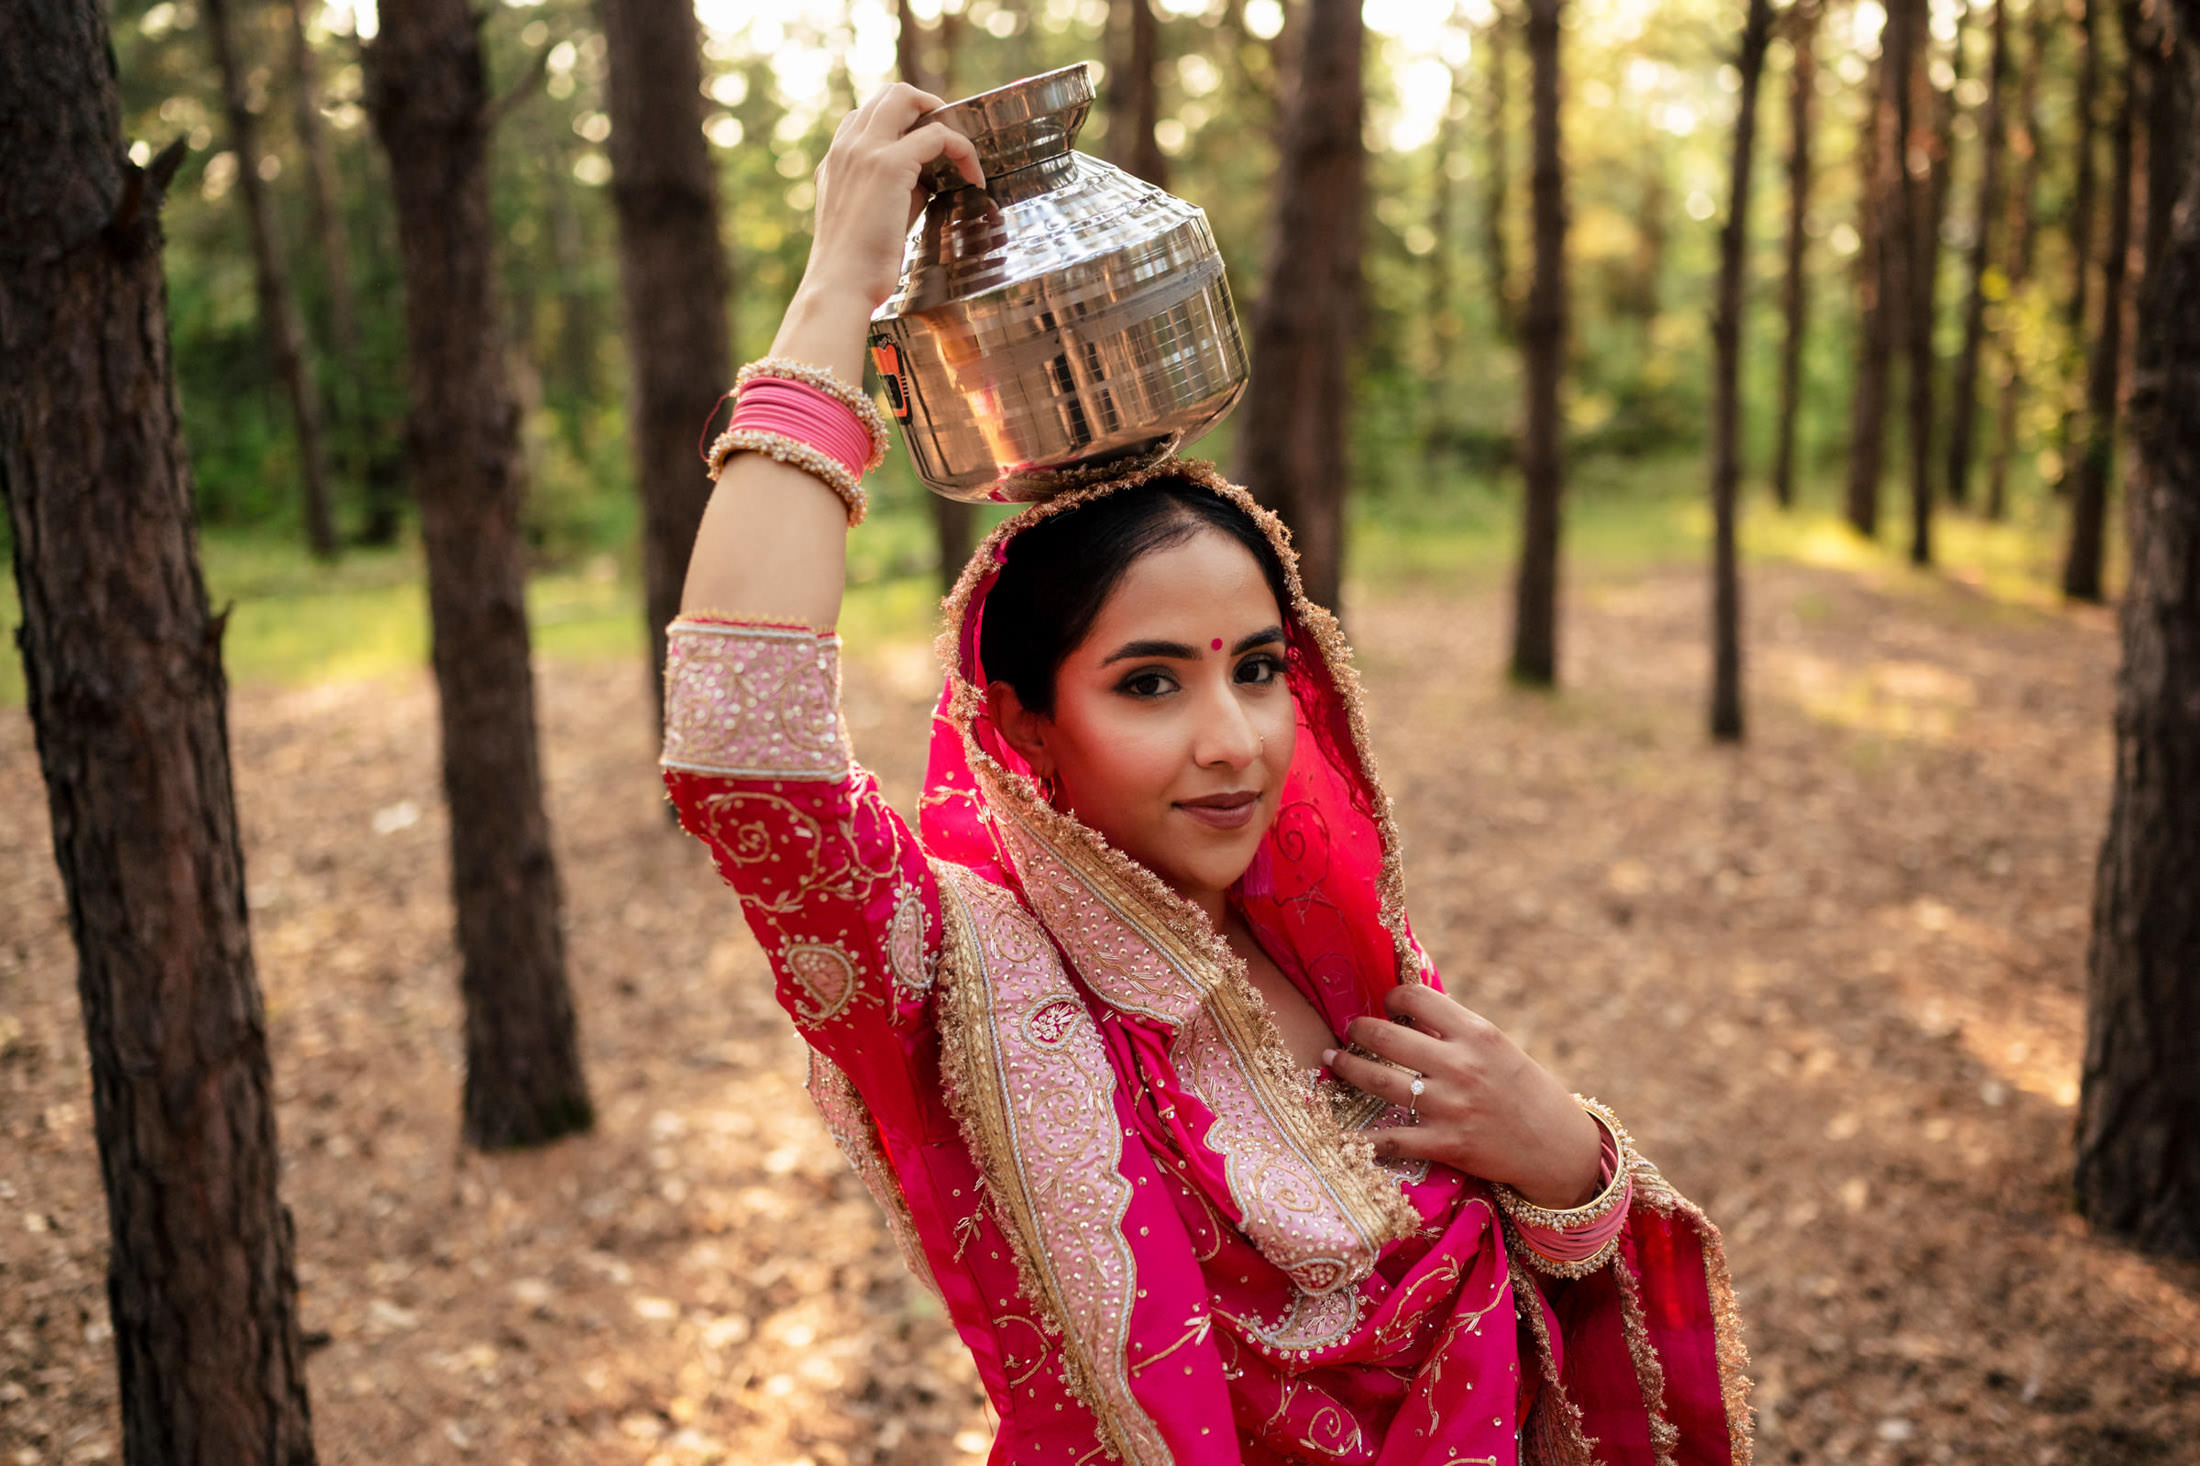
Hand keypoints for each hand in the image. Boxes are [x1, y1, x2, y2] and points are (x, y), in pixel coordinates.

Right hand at [800, 83, 985, 311]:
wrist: (840, 284)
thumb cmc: (857, 263)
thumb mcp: (872, 215)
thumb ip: (895, 189)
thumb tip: (927, 180)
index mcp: (836, 158)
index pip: (868, 115)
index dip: (903, 121)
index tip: (927, 145)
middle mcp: (847, 145)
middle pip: (889, 93)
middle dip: (926, 105)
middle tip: (950, 139)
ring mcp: (865, 150)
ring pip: (906, 97)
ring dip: (942, 116)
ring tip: (963, 150)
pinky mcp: (889, 164)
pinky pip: (938, 135)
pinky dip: (963, 149)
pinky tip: (974, 177)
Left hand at [1323, 984, 1603, 1208]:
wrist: (1556, 1147)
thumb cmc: (1524, 1091)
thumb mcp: (1498, 1048)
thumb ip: (1456, 1030)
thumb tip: (1409, 1008)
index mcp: (1477, 1033)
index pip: (1417, 998)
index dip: (1393, 998)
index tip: (1387, 1006)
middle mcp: (1461, 1066)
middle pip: (1387, 1036)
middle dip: (1358, 1029)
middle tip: (1349, 1030)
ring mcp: (1450, 1106)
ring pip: (1378, 1080)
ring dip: (1347, 1067)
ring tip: (1333, 1060)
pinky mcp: (1445, 1144)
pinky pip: (1390, 1139)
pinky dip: (1361, 1137)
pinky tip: (1340, 1131)